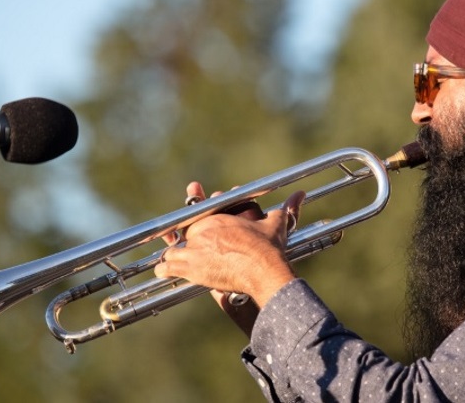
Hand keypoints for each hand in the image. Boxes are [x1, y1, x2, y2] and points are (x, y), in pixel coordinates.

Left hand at [155, 183, 304, 309]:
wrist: (263, 270)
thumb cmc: (268, 247)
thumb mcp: (277, 224)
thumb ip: (287, 208)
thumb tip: (301, 195)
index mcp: (219, 217)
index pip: (201, 210)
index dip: (198, 207)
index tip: (194, 200)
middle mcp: (204, 229)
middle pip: (187, 231)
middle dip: (187, 235)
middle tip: (185, 239)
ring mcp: (196, 248)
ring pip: (176, 248)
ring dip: (174, 252)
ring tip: (172, 257)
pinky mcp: (191, 267)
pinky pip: (170, 266)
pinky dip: (165, 268)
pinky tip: (163, 270)